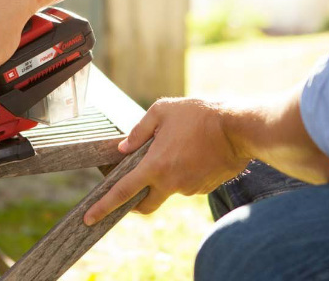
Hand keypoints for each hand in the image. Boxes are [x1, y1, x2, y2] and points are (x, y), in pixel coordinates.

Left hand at [83, 98, 250, 224]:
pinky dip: (185, 173)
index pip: (122, 191)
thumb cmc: (200, 115)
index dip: (103, 206)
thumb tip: (123, 147)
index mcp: (155, 166)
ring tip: (180, 147)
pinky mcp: (204, 188)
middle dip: (135, 203)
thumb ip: (139, 130)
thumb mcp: (163, 111)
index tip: (89, 217)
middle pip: (145, 204)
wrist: (239, 128)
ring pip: (169, 189)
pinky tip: (195, 153)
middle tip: (134, 188)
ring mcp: (189, 188)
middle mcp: (170, 183)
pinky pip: (188, 184)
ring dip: (167, 176)